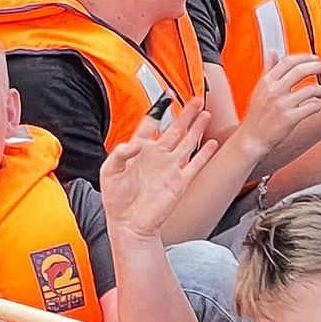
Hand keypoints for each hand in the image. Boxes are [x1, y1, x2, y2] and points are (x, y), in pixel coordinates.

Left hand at [101, 104, 216, 239]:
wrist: (129, 223)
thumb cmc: (117, 200)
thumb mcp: (109, 171)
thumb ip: (120, 154)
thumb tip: (134, 144)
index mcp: (139, 151)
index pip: (151, 124)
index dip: (158, 110)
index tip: (165, 98)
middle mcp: (157, 156)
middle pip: (175, 129)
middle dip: (185, 113)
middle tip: (195, 100)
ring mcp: (170, 168)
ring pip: (187, 142)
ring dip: (197, 128)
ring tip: (205, 114)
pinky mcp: (180, 182)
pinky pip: (195, 164)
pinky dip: (204, 154)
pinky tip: (211, 143)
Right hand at [240, 49, 320, 157]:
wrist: (253, 138)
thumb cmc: (257, 114)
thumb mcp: (259, 89)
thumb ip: (268, 69)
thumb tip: (272, 51)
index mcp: (267, 81)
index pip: (288, 61)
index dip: (305, 57)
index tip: (315, 58)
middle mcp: (274, 90)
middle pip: (301, 70)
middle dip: (318, 66)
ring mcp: (282, 104)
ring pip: (311, 89)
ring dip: (320, 90)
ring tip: (320, 93)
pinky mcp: (290, 118)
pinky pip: (313, 106)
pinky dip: (318, 105)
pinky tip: (316, 106)